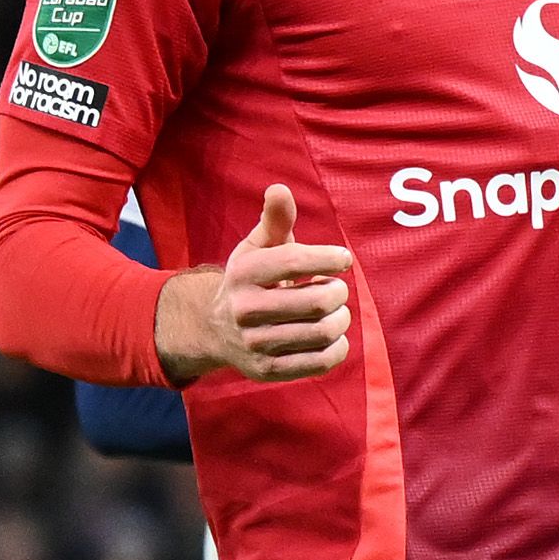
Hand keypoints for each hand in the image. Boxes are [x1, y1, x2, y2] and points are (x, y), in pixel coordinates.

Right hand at [154, 187, 356, 385]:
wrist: (215, 329)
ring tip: (335, 312)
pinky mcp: (268, 370)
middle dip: (338, 292)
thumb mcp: (257, 246)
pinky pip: (321, 361)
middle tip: (336, 289)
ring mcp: (255, 344)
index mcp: (244, 273)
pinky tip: (331, 336)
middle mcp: (245, 310)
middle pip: (318, 302)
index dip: (329, 258)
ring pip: (323, 332)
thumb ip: (274, 219)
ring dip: (341, 319)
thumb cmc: (251, 280)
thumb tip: (280, 189)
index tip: (343, 260)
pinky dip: (337, 347)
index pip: (295, 261)